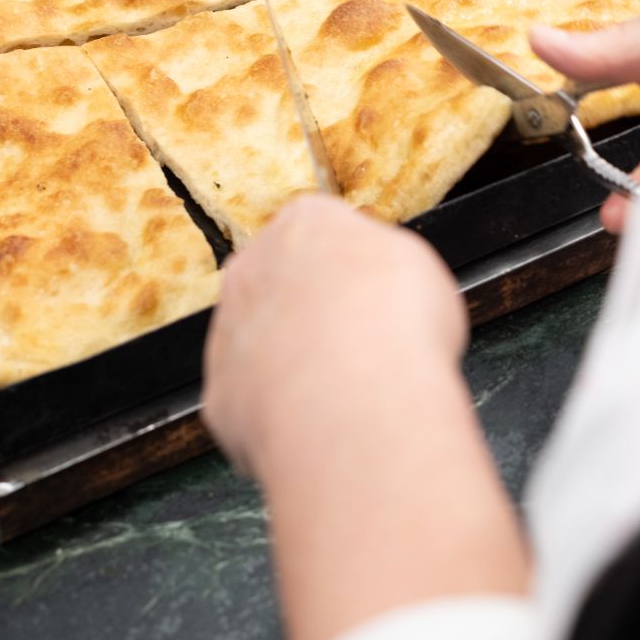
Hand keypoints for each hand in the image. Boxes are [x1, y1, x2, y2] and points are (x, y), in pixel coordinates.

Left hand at [202, 194, 466, 478]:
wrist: (359, 408)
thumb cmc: (396, 332)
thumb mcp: (419, 266)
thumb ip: (383, 259)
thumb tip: (382, 273)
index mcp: (306, 223)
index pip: (320, 226)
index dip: (351, 262)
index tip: (373, 287)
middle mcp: (253, 268)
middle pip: (279, 277)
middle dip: (312, 304)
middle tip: (358, 336)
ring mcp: (229, 329)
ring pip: (259, 336)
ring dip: (291, 355)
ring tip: (342, 384)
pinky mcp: (221, 390)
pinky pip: (249, 392)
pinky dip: (278, 403)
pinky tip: (316, 415)